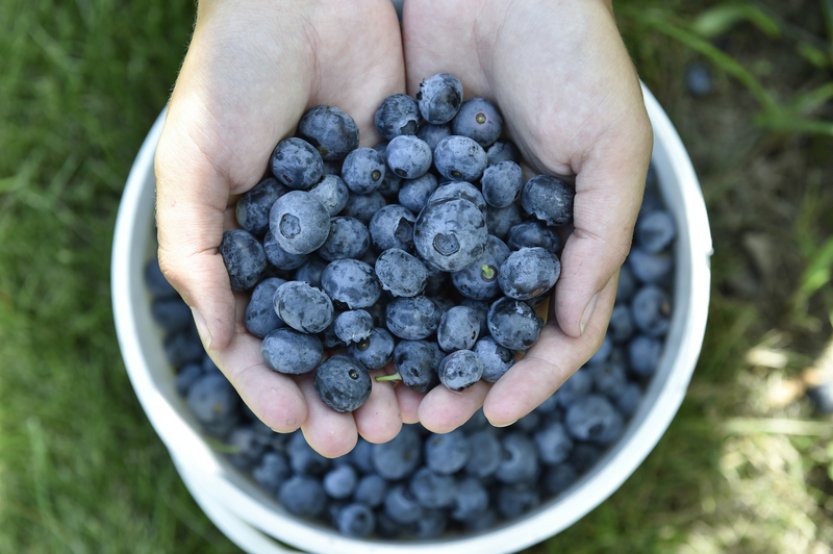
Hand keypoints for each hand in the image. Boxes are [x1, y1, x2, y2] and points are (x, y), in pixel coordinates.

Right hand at [154, 0, 405, 455]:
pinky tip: (457, 340)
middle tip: (370, 436)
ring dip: (399, 364)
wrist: (300, 0)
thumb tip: (219, 342)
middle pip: (332, 341)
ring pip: (386, 313)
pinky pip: (425, 258)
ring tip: (415, 408)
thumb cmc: (228, 77)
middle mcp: (312, 250)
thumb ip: (194, 254)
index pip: (265, 341)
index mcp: (252, 254)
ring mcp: (364, 226)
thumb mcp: (191, 167)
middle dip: (348, 392)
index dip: (279, 387)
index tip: (301, 425)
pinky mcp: (411, 193)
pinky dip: (439, 303)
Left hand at [402, 0, 652, 429]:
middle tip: (425, 416)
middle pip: (480, 326)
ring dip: (407, 348)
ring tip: (379, 388)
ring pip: (427, 299)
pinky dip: (368, 287)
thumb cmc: (574, 56)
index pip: (550, 328)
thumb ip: (600, 239)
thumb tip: (571, 327)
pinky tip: (344, 320)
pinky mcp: (402, 182)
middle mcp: (505, 234)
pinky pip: (385, 244)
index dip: (526, 375)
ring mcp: (451, 212)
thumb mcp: (613, 148)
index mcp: (561, 236)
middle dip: (455, 375)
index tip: (491, 413)